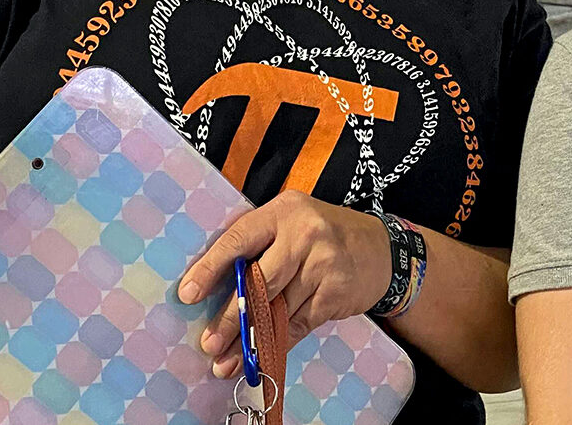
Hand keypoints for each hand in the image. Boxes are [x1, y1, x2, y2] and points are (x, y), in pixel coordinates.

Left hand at [177, 191, 392, 377]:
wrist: (382, 250)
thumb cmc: (325, 235)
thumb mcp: (293, 223)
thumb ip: (261, 244)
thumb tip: (217, 288)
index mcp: (283, 211)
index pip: (239, 239)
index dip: (211, 268)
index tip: (188, 294)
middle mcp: (303, 234)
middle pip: (258, 281)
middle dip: (229, 317)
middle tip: (208, 343)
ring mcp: (322, 264)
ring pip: (276, 309)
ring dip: (250, 339)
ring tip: (228, 360)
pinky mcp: (335, 293)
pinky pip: (298, 323)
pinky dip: (277, 342)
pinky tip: (261, 355)